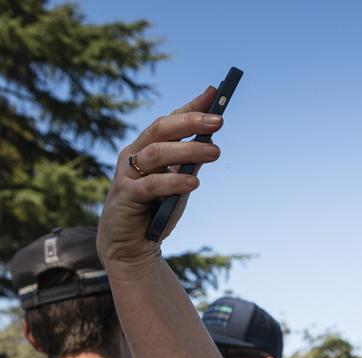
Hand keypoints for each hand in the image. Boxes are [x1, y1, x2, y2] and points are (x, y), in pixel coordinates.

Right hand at [97, 87, 223, 269]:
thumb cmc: (155, 209)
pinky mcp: (126, 196)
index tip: (215, 92)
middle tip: (219, 120)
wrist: (130, 244)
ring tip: (216, 152)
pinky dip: (174, 182)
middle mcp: (134, 155)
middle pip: (161, 130)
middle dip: (190, 121)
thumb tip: (212, 141)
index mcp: (146, 148)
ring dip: (189, 150)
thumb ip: (189, 164)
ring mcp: (127, 174)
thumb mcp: (177, 182)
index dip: (191, 106)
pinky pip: (151, 185)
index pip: (170, 121)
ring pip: (157, 153)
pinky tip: (193, 183)